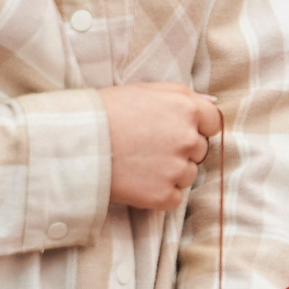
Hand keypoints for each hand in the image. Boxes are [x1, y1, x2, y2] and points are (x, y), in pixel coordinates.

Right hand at [102, 84, 222, 212]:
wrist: (75, 143)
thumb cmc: (108, 111)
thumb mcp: (147, 90)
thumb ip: (184, 96)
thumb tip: (212, 104)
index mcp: (188, 109)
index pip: (213, 123)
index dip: (196, 127)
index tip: (173, 131)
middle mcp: (189, 139)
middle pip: (200, 150)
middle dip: (181, 150)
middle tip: (148, 147)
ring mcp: (177, 168)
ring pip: (189, 174)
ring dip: (171, 173)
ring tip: (140, 164)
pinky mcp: (163, 195)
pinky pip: (175, 197)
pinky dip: (160, 194)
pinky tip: (138, 181)